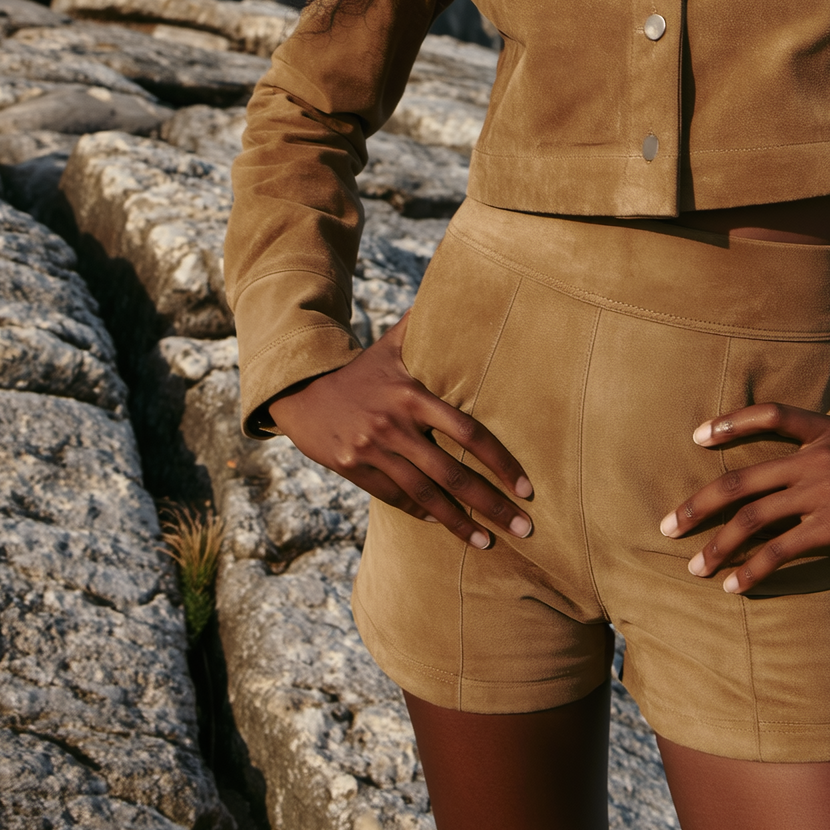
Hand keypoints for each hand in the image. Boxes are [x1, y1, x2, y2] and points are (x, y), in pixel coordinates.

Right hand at [269, 315, 532, 550]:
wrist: (303, 390)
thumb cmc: (363, 369)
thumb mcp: (393, 344)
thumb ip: (428, 324)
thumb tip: (463, 286)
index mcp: (412, 394)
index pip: (468, 432)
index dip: (500, 461)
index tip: (526, 488)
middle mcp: (394, 424)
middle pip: (452, 473)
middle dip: (491, 504)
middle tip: (525, 528)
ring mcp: (372, 450)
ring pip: (425, 495)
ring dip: (460, 523)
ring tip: (488, 543)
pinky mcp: (353, 469)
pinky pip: (395, 498)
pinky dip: (422, 513)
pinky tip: (444, 526)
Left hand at [659, 400, 829, 593]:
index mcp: (827, 429)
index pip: (769, 415)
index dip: (730, 423)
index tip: (698, 437)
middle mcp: (818, 457)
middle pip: (743, 479)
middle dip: (699, 504)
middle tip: (668, 524)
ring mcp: (824, 492)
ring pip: (755, 518)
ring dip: (718, 545)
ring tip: (694, 566)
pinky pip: (782, 549)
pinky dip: (753, 569)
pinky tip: (735, 585)